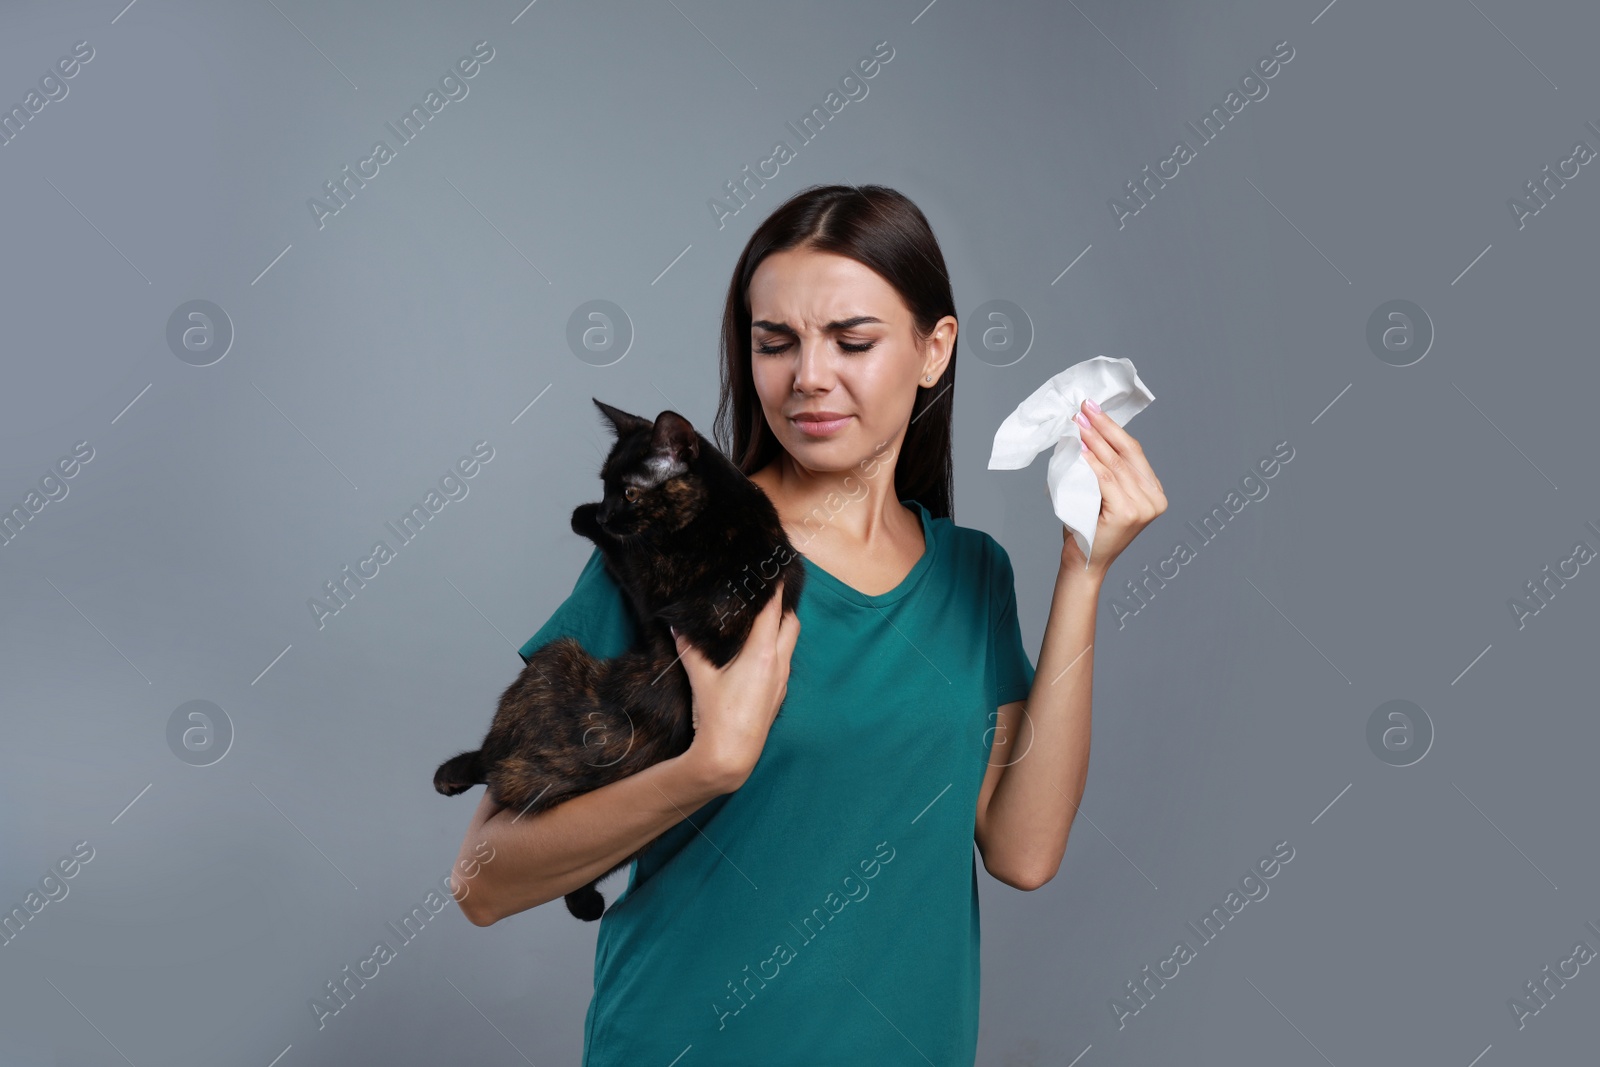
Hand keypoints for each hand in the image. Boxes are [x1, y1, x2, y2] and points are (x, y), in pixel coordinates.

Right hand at [673, 592, 798, 789]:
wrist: (732, 755)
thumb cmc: (717, 715)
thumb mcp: (699, 677)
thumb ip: (689, 648)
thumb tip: (674, 624)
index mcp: (762, 653)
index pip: (774, 610)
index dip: (775, 588)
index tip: (774, 569)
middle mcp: (778, 663)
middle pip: (791, 623)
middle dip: (783, 605)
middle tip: (769, 590)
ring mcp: (781, 680)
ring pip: (790, 643)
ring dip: (782, 627)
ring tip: (764, 616)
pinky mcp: (779, 694)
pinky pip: (784, 661)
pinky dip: (777, 647)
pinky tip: (760, 650)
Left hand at [1069, 398, 1166, 576]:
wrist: (1084, 562)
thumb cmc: (1090, 528)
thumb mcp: (1103, 494)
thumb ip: (1106, 470)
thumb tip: (1087, 431)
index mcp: (1154, 493)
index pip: (1134, 452)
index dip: (1113, 428)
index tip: (1094, 409)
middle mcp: (1155, 499)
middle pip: (1127, 454)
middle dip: (1104, 427)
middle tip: (1085, 408)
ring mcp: (1144, 507)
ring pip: (1116, 464)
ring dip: (1095, 440)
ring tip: (1079, 422)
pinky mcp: (1128, 513)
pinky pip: (1106, 479)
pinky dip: (1092, 461)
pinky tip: (1081, 447)